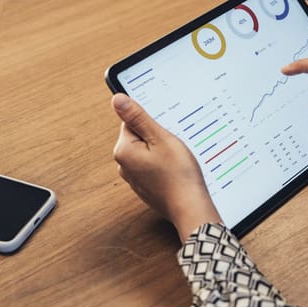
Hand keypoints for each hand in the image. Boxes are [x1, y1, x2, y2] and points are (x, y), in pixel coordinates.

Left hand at [111, 93, 221, 241]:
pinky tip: (175, 171)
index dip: (152, 123)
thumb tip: (117, 99)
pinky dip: (164, 166)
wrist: (190, 207)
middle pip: (139, 137)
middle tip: (172, 146)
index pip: (131, 122)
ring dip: (161, 152)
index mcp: (123, 151)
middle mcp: (124, 166)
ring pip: (148, 153)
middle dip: (157, 138)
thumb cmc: (178, 175)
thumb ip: (138, 118)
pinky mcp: (145, 186)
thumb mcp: (160, 138)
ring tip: (176, 160)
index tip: (164, 131)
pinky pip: (152, 167)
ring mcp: (134, 178)